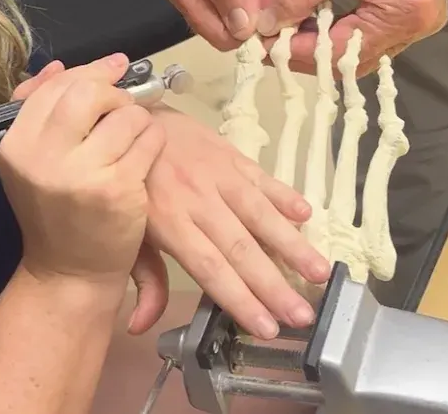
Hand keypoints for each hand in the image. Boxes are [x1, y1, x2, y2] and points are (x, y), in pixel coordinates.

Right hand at [0, 54, 165, 289]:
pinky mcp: (118, 189)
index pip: (53, 87)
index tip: (113, 67)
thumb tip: (58, 66)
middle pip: (87, 92)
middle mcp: (43, 158)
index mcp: (17, 146)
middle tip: (121, 106)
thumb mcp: (32, 160)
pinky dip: (153, 138)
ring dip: (137, 118)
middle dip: (113, 92)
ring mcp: (82, 174)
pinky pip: (148, 139)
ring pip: (125, 114)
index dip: (87, 70)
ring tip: (132, 137)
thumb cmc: (55, 210)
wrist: (69, 273)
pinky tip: (145, 154)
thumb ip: (39, 109)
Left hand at [143, 107, 332, 338]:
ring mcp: (217, 175)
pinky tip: (306, 214)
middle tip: (303, 316)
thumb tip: (141, 326)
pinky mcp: (230, 154)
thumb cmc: (131, 184)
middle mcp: (197, 200)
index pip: (210, 268)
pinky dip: (284, 194)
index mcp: (169, 223)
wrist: (129, 119)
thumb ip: (144, 277)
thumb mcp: (127, 232)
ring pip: (259, 214)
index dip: (240, 299)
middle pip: (241, 248)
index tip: (267, 328)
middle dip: (274, 286)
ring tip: (320, 272)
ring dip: (292, 244)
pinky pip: (261, 177)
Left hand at [259, 0, 447, 73]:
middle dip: (306, 35)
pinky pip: (358, 8)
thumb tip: (267, 27)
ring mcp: (411, 10)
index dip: (299, 51)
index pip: (342, 54)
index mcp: (403, 16)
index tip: (265, 45)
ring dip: (314, 8)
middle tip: (271, 27)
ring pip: (348, 28)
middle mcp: (415, 24)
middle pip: (348, 50)